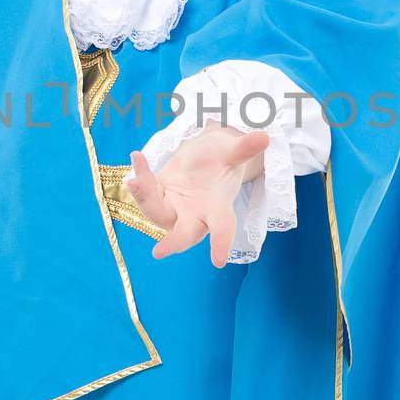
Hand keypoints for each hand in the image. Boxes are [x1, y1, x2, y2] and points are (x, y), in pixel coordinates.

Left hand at [124, 123, 269, 267]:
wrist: (207, 155)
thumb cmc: (224, 157)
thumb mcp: (233, 151)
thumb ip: (243, 148)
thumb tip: (264, 137)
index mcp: (218, 207)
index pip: (223, 228)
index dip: (221, 244)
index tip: (218, 261)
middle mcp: (195, 214)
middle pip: (184, 234)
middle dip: (174, 243)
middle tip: (159, 252)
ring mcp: (174, 208)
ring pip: (157, 213)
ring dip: (145, 198)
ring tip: (136, 179)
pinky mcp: (157, 196)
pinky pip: (144, 193)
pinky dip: (139, 178)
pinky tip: (137, 157)